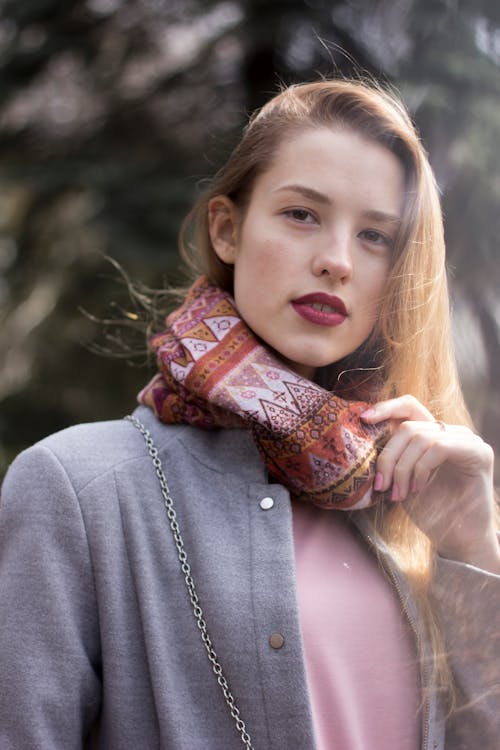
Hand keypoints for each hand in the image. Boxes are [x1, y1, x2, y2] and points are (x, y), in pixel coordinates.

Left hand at [361, 395, 499, 572]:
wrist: (460, 541)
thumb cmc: (430, 512)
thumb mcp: (402, 479)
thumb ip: (393, 458)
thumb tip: (361, 441)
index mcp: (434, 434)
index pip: (409, 407)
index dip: (385, 408)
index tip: (363, 420)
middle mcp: (453, 432)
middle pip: (407, 426)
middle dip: (387, 456)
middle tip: (380, 484)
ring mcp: (467, 440)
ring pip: (420, 437)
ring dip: (402, 469)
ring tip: (399, 494)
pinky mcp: (478, 453)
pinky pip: (438, 448)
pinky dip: (421, 470)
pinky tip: (417, 490)